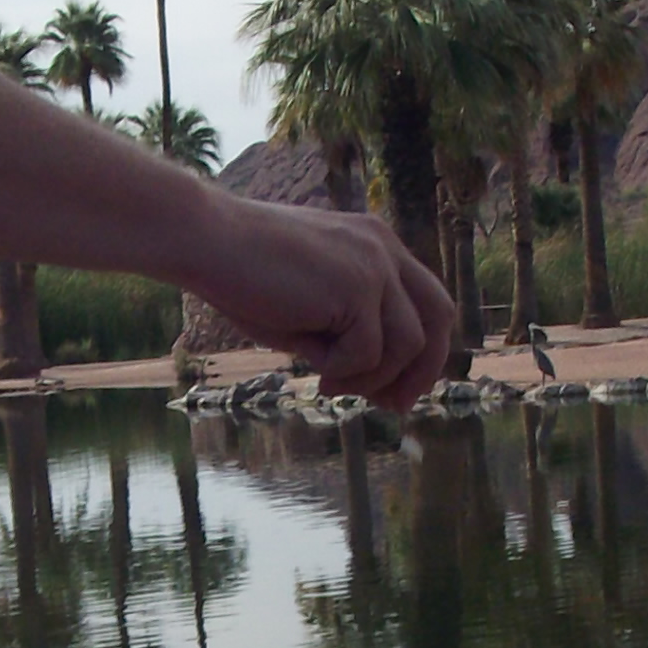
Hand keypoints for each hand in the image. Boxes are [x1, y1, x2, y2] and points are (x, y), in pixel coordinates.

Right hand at [188, 201, 454, 411]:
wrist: (208, 242)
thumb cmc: (244, 277)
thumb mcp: (312, 308)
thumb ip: (349, 332)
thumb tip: (382, 387)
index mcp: (375, 246)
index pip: (426, 302)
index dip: (421, 352)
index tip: (394, 389)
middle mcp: (384, 249)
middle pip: (439, 317)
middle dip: (422, 370)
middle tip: (392, 406)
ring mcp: (374, 265)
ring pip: (407, 345)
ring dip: (370, 377)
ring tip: (328, 380)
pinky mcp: (357, 286)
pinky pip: (368, 353)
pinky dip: (340, 369)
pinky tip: (311, 363)